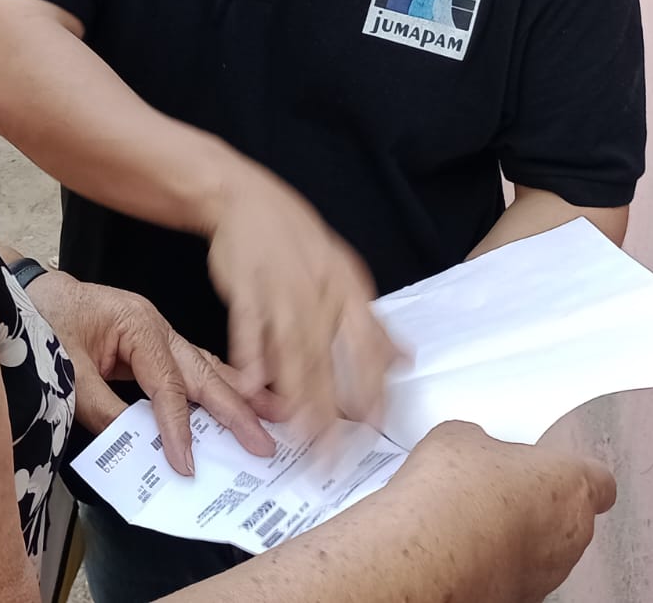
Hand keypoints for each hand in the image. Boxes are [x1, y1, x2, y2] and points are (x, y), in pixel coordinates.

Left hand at [24, 270, 277, 474]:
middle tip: (264, 443)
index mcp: (138, 325)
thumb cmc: (46, 321)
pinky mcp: (153, 346)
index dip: (178, 427)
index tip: (187, 463)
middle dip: (236, 409)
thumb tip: (135, 445)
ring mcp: (159, 334)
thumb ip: (100, 407)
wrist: (33, 293)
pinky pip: (191, 370)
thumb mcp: (65, 368)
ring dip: (239, 396)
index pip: (167, 384)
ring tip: (276, 418)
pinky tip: (242, 401)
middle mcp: (157, 327)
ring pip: (206, 368)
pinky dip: (217, 387)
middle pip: (203, 372)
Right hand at [204, 155, 399, 433]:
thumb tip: (406, 360)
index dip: (371, 386)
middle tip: (333, 453)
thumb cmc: (297, 242)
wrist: (247, 200)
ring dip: (297, 392)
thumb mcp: (342, 276)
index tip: (374, 427)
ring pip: (293, 348)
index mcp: (347, 290)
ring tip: (301, 434)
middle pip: (328, 358)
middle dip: (331, 408)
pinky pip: (250, 324)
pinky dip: (250, 353)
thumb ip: (371, 323)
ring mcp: (282, 288)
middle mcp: (319, 292)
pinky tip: (250, 384)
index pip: (367, 346)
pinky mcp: (247, 285)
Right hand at [386, 422, 616, 602]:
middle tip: (493, 485)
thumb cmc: (458, 497)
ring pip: (541, 549)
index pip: (598, 479)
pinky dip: (493, 562)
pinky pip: (513, 573)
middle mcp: (571, 535)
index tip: (545, 463)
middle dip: (532, 501)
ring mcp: (548, 573)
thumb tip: (469, 448)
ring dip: (512, 534)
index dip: (568, 470)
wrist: (433, 554)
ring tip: (468, 517)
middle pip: (566, 515)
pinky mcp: (520, 597)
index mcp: (572, 486)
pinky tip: (459, 546)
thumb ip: (482, 443)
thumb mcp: (459, 437)